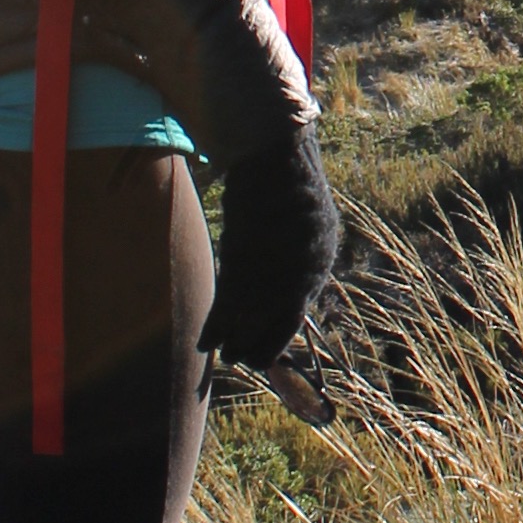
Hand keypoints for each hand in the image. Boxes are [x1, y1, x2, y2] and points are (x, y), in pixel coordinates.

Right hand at [202, 154, 329, 369]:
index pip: (296, 314)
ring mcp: (271, 276)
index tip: (265, 351)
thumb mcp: (312, 221)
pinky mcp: (241, 270)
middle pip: (278, 327)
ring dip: (234, 344)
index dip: (277, 335)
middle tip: (241, 358)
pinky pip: (226, 312)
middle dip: (258, 347)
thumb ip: (302, 252)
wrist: (277, 163)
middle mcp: (300, 279)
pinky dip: (214, 329)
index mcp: (317, 266)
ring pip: (250, 326)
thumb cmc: (289, 183)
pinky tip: (205, 342)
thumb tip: (292, 274)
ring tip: (222, 353)